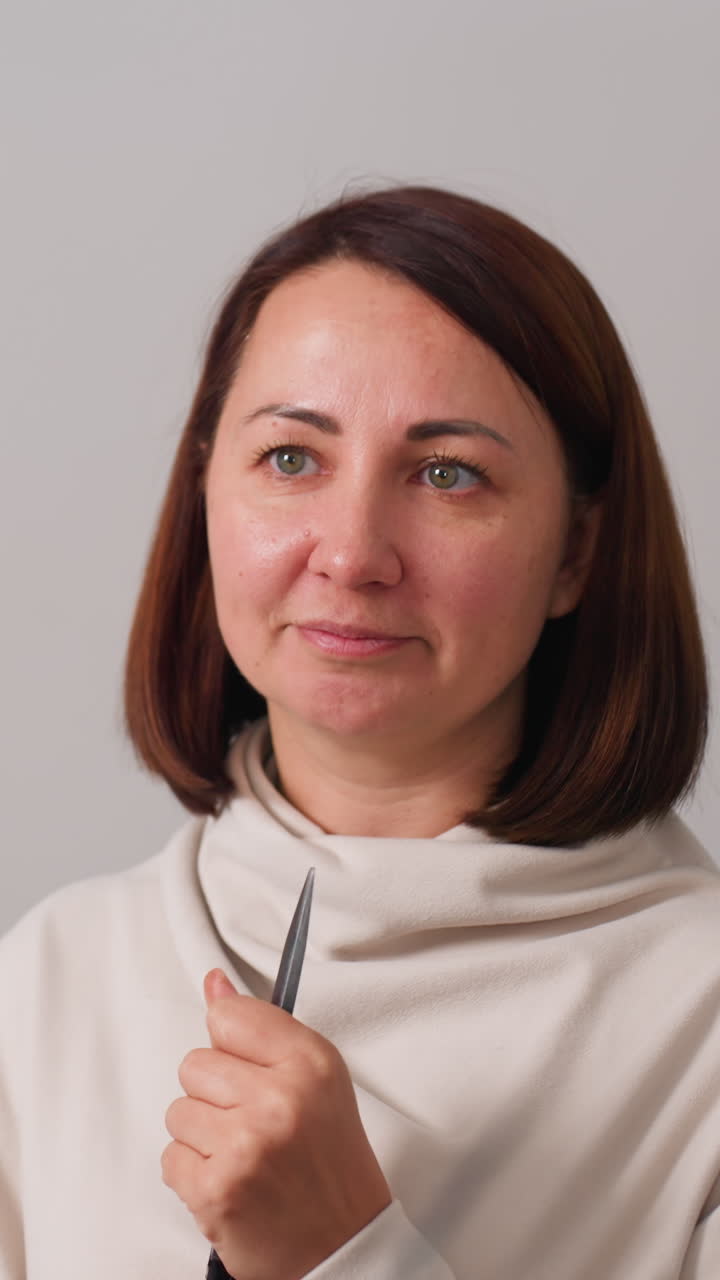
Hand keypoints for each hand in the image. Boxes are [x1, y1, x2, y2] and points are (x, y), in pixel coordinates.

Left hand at [161, 969, 392, 1279]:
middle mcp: (280, 1099)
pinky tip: (230, 1181)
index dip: (233, 1046)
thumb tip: (214, 985)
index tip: (249, 1068)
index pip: (230, 1017)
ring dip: (202, 1136)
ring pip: (178, 1111)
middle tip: (253, 1123)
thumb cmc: (330, 1162)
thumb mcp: (316, 1079)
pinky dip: (193, 1174)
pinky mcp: (216, 1190)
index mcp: (310, 1063)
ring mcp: (245, 1145)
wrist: (343, 1247)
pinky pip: (170, 1158)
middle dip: (215, 1094)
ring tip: (243, 1155)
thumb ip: (262, 1028)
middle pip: (195, 1063)